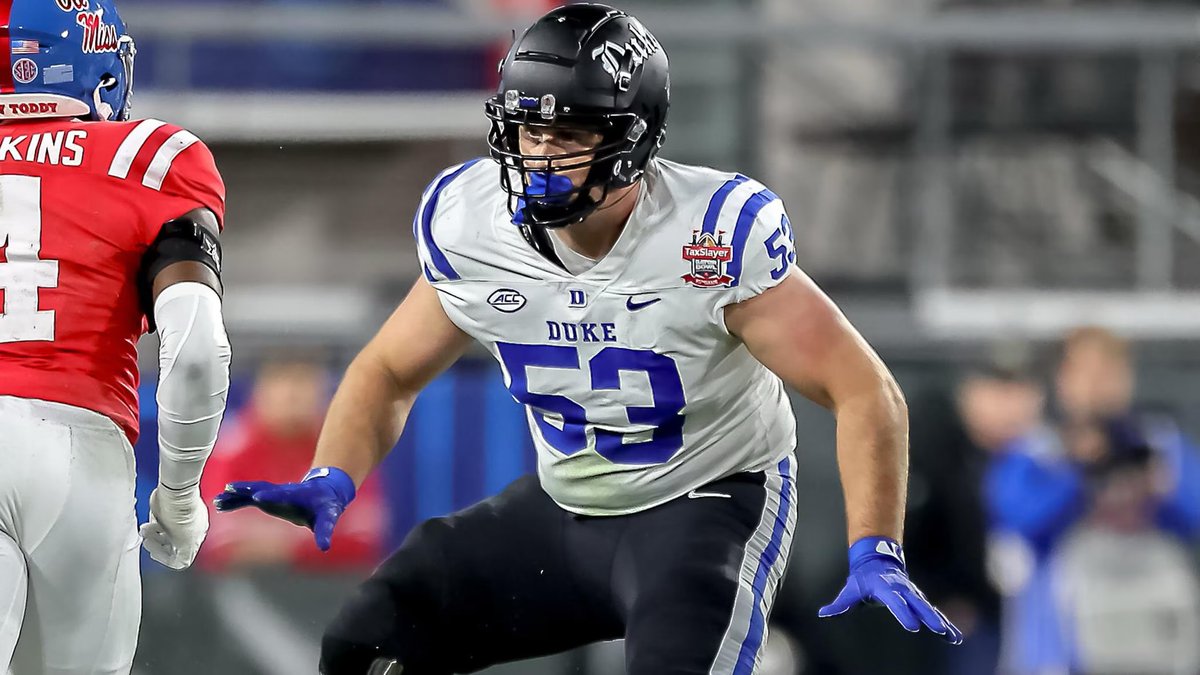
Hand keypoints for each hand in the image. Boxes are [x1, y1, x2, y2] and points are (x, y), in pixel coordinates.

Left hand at [141, 485, 208, 569]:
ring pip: (161, 537)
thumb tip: (181, 564)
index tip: (155, 554)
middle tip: (149, 542)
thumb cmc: (183, 513)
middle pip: (170, 547)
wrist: (176, 491)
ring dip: (152, 536)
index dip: (166, 558)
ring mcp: (176, 521)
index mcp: (196, 538)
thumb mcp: (186, 541)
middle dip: (157, 546)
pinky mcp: (166, 513)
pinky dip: (150, 527)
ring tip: (147, 530)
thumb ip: (183, 557)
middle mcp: (187, 531)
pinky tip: (147, 524)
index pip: (181, 557)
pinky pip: (155, 526)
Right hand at [213, 467, 355, 550]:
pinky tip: (220, 504)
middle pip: (261, 488)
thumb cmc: (326, 506)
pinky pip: (247, 499)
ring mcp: (272, 494)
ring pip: (251, 492)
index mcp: (295, 495)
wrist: (324, 493)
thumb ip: (325, 532)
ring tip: (218, 499)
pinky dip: (234, 500)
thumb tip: (325, 547)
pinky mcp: (266, 498)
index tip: (257, 496)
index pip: (281, 494)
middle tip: (229, 489)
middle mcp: (280, 492)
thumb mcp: (328, 519)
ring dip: (235, 495)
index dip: (270, 495)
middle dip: (246, 490)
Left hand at [819, 537, 962, 643]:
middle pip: (918, 603)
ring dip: (941, 621)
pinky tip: (954, 637)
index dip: (904, 612)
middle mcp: (903, 589)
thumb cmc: (863, 579)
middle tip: (939, 629)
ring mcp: (913, 594)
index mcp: (886, 587)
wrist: (877, 560)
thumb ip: (840, 603)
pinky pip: (933, 613)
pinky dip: (944, 624)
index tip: (913, 626)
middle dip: (928, 616)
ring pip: (929, 608)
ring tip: (952, 637)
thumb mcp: (851, 589)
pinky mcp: (919, 601)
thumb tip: (824, 613)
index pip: (895, 601)